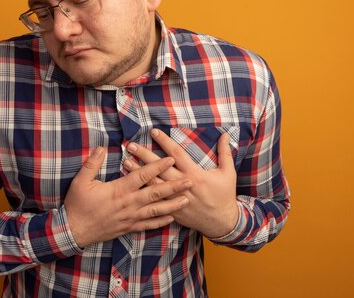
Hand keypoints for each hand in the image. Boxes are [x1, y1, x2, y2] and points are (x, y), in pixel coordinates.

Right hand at [64, 146, 192, 247]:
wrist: (74, 230)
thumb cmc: (77, 205)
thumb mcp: (81, 181)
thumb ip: (92, 163)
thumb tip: (101, 147)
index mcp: (119, 190)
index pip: (142, 176)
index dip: (157, 166)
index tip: (171, 159)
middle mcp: (129, 204)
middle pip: (156, 193)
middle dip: (174, 186)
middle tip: (190, 181)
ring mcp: (130, 217)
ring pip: (156, 210)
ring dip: (173, 204)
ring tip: (187, 199)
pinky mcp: (129, 227)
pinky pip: (149, 225)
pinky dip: (161, 221)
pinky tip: (172, 217)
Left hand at [124, 129, 238, 237]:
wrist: (221, 222)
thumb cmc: (225, 196)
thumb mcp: (228, 173)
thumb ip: (225, 153)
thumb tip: (225, 135)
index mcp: (195, 174)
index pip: (176, 154)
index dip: (164, 142)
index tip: (153, 132)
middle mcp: (182, 185)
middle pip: (159, 167)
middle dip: (145, 155)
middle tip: (131, 145)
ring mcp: (175, 198)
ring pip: (153, 183)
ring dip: (138, 172)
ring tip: (126, 161)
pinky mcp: (171, 209)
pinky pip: (153, 199)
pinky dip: (142, 191)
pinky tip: (131, 184)